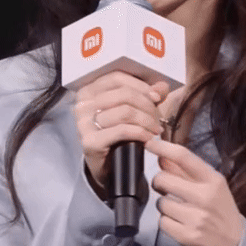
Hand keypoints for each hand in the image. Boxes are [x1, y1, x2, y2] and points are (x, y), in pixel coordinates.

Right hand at [74, 71, 170, 198]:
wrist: (106, 167)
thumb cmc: (118, 135)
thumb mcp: (133, 110)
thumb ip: (147, 95)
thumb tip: (162, 86)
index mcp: (88, 90)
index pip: (116, 78)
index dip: (141, 85)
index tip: (157, 97)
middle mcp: (82, 104)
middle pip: (123, 94)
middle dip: (147, 106)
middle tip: (157, 119)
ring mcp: (83, 123)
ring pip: (125, 111)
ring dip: (147, 121)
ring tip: (155, 130)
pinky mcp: (90, 141)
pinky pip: (122, 130)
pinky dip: (140, 133)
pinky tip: (148, 138)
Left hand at [144, 137, 245, 245]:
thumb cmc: (222, 212)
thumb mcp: (212, 187)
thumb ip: (186, 172)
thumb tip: (163, 156)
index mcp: (213, 180)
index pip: (183, 156)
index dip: (162, 147)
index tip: (149, 143)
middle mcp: (206, 197)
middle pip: (163, 179)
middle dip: (159, 183)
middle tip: (167, 189)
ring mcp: (197, 218)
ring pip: (160, 203)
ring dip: (164, 207)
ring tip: (180, 212)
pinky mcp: (188, 237)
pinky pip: (162, 222)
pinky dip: (167, 223)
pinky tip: (180, 225)